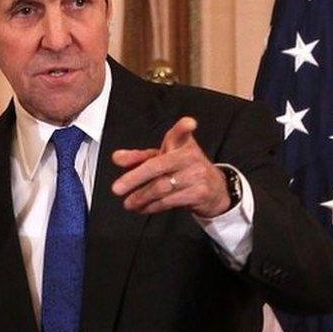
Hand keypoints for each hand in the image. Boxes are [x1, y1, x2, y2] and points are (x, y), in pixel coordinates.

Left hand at [111, 117, 229, 217]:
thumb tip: (117, 158)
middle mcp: (191, 157)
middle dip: (134, 178)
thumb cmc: (184, 169)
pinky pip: (169, 201)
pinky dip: (152, 206)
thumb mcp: (164, 158)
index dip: (185, 127)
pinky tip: (143, 207)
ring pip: (161, 187)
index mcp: (182, 143)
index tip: (189, 124)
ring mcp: (196, 175)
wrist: (214, 189)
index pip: (183, 132)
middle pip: (158, 166)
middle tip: (117, 188)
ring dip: (140, 197)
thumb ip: (140, 157)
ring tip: (129, 202)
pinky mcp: (199, 193)